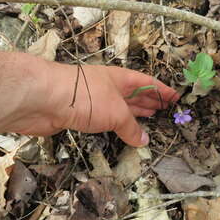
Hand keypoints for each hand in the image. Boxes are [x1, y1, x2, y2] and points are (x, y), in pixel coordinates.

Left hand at [9, 62, 178, 146]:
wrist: (43, 99)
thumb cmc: (86, 97)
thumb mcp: (117, 112)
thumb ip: (131, 127)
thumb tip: (144, 140)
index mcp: (121, 79)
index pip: (148, 82)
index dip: (162, 90)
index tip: (176, 97)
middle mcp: (109, 87)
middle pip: (134, 94)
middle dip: (150, 102)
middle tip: (164, 111)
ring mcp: (94, 100)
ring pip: (119, 108)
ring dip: (134, 114)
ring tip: (149, 119)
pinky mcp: (79, 114)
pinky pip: (104, 120)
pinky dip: (116, 127)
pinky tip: (122, 132)